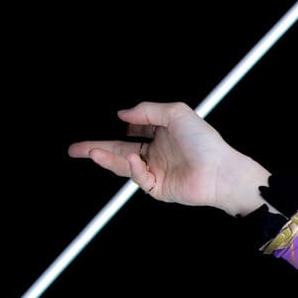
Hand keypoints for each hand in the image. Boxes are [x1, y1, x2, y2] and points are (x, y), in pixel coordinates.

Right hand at [68, 101, 269, 215]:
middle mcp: (157, 153)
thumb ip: (148, 110)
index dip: (120, 128)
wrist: (221, 171)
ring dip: (105, 158)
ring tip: (90, 152)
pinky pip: (138, 178)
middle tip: (75, 148)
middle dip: (96, 149)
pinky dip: (132, 168)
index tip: (111, 120)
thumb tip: (123, 113)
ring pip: (123, 165)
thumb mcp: (177, 113)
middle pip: (119, 150)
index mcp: (162, 135)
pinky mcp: (158, 187)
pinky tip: (132, 158)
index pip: (132, 132)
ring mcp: (156, 171)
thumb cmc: (206, 143)